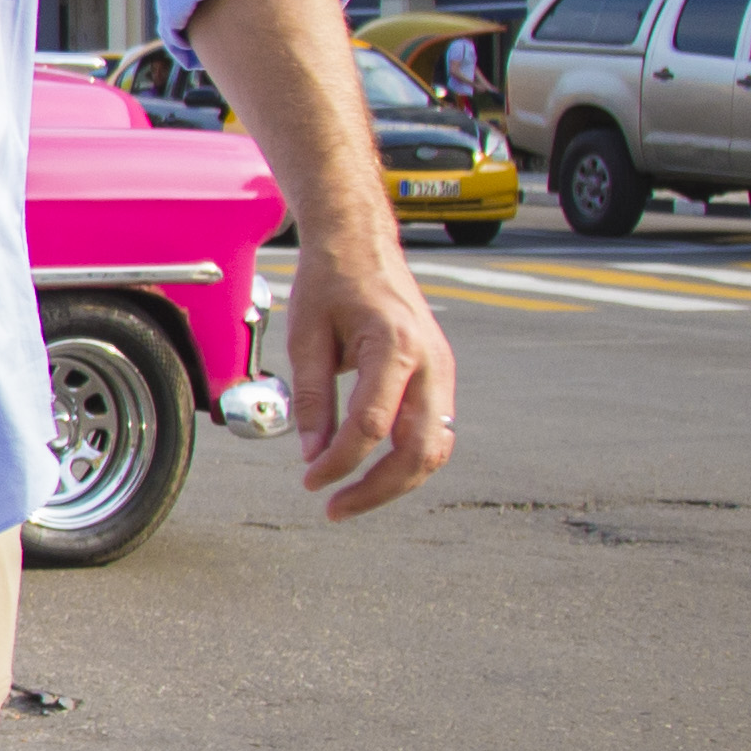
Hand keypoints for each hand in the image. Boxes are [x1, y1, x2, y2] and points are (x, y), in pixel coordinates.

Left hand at [273, 233, 457, 518]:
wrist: (362, 243)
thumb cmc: (330, 281)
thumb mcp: (306, 336)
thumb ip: (311, 397)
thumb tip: (312, 455)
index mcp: (395, 345)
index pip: (372, 425)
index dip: (339, 462)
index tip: (309, 481)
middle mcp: (431, 361)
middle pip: (418, 449)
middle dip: (377, 488)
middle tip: (333, 508)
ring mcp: (443, 370)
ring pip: (434, 448)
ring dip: (396, 482)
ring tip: (349, 498)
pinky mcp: (441, 377)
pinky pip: (434, 433)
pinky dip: (407, 460)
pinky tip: (371, 472)